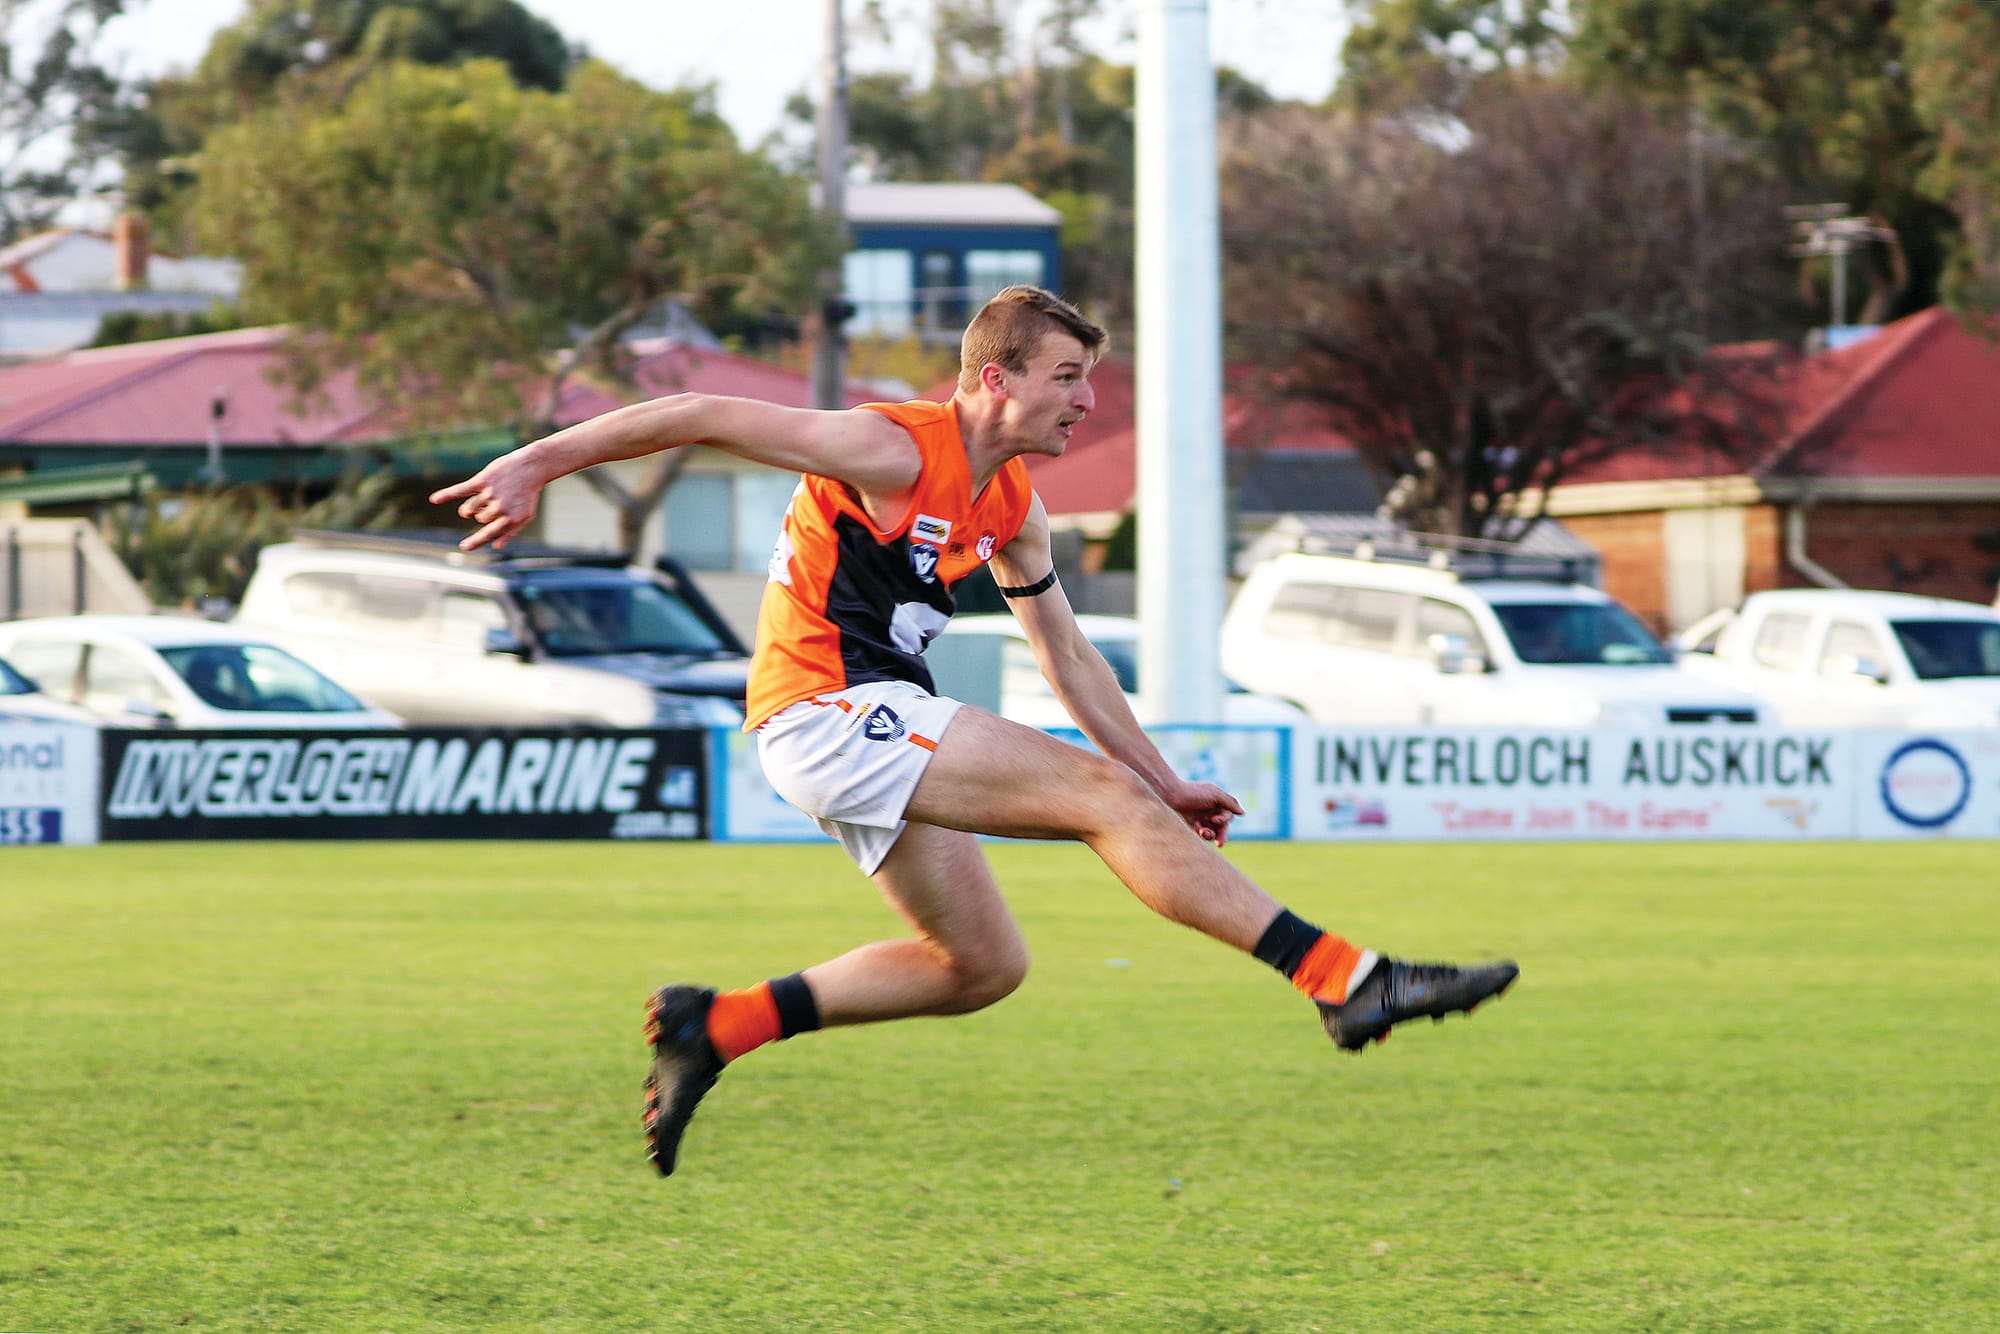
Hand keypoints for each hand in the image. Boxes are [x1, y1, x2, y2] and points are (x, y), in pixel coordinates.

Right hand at [427, 447, 545, 550]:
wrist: (531, 468)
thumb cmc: (527, 495)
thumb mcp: (525, 516)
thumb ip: (510, 532)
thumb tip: (496, 546)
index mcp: (511, 519)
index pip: (489, 534)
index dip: (476, 541)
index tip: (464, 547)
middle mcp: (500, 508)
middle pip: (479, 518)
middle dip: (482, 514)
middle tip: (493, 504)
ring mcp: (491, 494)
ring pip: (471, 509)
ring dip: (471, 507)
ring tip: (482, 500)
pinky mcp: (483, 481)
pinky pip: (461, 490)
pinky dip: (447, 495)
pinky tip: (435, 499)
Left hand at [1160, 779, 1243, 846]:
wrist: (1169, 796)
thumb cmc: (1192, 793)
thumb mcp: (1214, 794)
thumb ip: (1230, 803)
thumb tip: (1243, 813)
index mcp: (1216, 801)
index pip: (1228, 815)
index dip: (1224, 819)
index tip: (1215, 820)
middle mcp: (1209, 810)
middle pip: (1222, 826)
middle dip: (1222, 834)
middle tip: (1220, 844)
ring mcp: (1200, 819)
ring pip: (1212, 833)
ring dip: (1210, 835)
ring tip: (1203, 833)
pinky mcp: (1190, 827)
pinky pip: (1201, 836)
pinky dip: (1201, 835)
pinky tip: (1196, 831)